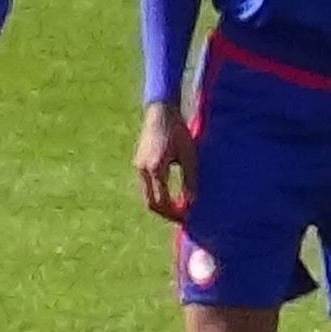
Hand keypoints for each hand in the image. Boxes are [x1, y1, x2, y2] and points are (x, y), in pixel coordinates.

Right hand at [137, 101, 195, 223]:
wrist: (160, 113)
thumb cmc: (178, 132)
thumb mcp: (189, 157)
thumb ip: (190, 181)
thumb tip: (192, 203)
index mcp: (155, 169)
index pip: (161, 202)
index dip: (174, 214)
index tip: (189, 218)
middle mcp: (142, 170)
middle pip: (150, 202)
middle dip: (167, 213)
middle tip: (184, 218)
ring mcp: (138, 166)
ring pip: (146, 195)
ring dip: (161, 205)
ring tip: (180, 208)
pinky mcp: (138, 163)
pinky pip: (146, 186)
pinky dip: (157, 195)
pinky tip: (171, 195)